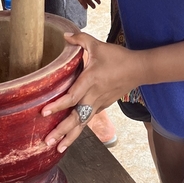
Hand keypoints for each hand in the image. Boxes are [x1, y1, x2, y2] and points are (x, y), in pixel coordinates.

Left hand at [42, 32, 141, 151]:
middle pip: (76, 117)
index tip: (44, 112)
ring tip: (57, 148)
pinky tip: (69, 138)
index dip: (58, 105)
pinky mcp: (103, 106)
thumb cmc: (119, 57)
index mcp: (90, 80)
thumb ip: (80, 40)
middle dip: (62, 130)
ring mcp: (99, 103)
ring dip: (70, 136)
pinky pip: (88, 120)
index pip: (72, 96)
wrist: (139, 69)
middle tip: (47, 141)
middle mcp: (94, 95)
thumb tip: (65, 35)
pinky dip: (79, 130)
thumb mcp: (98, 45)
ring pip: (83, 123)